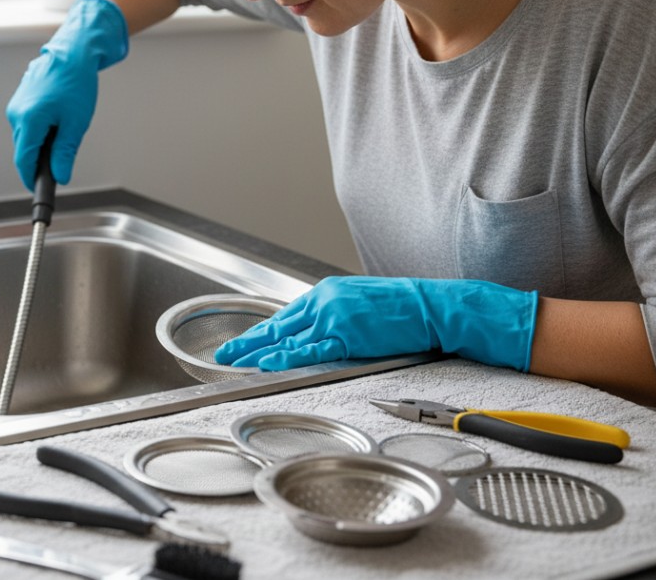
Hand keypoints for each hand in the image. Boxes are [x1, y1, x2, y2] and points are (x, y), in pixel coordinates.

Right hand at [6, 0, 128, 189]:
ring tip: (63, 130)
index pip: (24, 161)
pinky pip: (26, 124)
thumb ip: (64, 153)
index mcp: (29, 120)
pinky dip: (40, 129)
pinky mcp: (20, 100)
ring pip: (25, 137)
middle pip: (24, 150)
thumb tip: (60, 174)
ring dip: (41, 143)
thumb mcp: (76, 123)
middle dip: (40, 160)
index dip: (31, 179)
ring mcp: (16, 105)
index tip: (39, 189)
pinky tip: (56, 119)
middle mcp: (16, 113)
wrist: (73, 51)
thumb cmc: (76, 80)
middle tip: (61, 161)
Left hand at [215, 276, 537, 371]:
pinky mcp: (347, 335)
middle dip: (248, 342)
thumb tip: (314, 332)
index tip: (242, 343)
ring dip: (259, 353)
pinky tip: (268, 362)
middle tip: (224, 354)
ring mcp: (334, 317)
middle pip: (278, 326)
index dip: (260, 332)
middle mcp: (324, 301)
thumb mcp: (358, 304)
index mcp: (326, 293)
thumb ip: (333, 315)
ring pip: (288, 339)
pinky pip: (311, 350)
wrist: (431, 306)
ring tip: (236, 364)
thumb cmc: (401, 309)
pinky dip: (287, 357)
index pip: (284, 316)